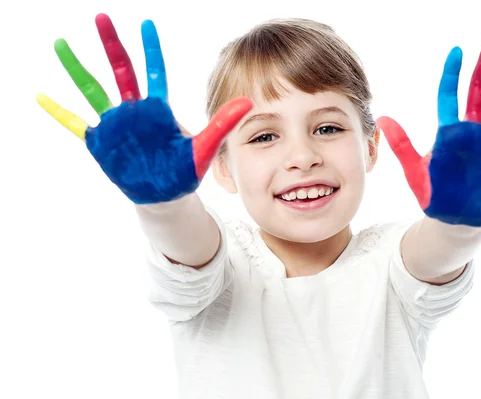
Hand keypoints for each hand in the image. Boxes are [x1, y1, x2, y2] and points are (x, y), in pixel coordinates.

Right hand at [36, 13, 251, 203]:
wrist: (164, 194)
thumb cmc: (184, 170)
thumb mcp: (204, 147)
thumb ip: (222, 124)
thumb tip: (247, 102)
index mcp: (158, 109)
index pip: (154, 72)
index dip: (151, 49)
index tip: (147, 24)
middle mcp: (134, 111)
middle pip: (120, 71)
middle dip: (112, 45)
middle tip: (102, 17)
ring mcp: (115, 125)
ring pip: (93, 89)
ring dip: (77, 68)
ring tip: (61, 44)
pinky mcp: (100, 142)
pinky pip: (75, 124)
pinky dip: (59, 112)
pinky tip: (41, 97)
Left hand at [377, 36, 480, 226]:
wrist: (456, 219)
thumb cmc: (434, 194)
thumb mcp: (415, 170)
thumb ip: (402, 144)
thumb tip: (383, 118)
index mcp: (449, 132)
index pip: (450, 96)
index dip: (452, 75)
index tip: (456, 52)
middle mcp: (473, 131)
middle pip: (479, 92)